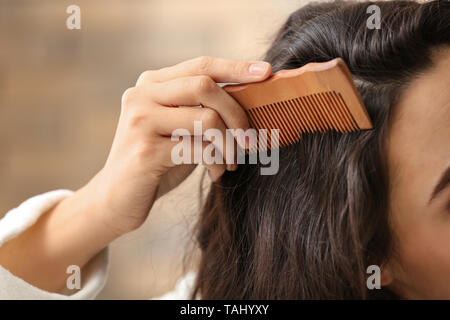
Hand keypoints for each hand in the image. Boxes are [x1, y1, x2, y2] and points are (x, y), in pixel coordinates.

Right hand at [87, 56, 271, 235]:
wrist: (116, 199)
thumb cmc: (157, 161)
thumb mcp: (178, 128)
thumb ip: (200, 109)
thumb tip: (249, 99)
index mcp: (151, 83)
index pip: (201, 65)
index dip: (236, 68)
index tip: (266, 72)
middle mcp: (142, 95)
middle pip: (205, 86)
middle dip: (237, 114)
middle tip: (249, 140)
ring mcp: (141, 121)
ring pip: (207, 118)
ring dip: (230, 144)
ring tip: (231, 162)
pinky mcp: (145, 151)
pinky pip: (200, 149)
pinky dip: (217, 162)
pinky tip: (216, 173)